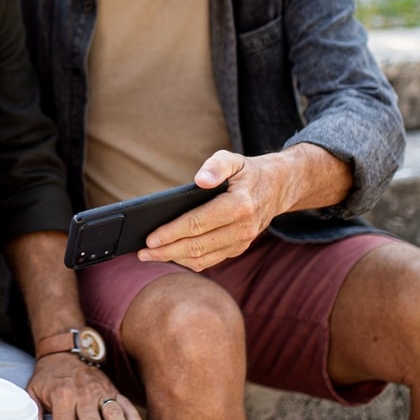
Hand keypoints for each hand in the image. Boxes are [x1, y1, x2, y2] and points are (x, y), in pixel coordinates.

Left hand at [26, 353, 142, 419]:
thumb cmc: (46, 378)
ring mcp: (101, 391)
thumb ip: (34, 419)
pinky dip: (134, 418)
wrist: (64, 351)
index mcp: (62, 396)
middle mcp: (83, 394)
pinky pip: (126, 404)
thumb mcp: (32, 393)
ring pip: (114, 415)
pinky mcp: (113, 388)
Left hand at [139, 150, 284, 271]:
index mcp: (239, 205)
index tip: (150, 239)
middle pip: (198, 246)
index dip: (172, 233)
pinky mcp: (239, 248)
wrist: (277, 188)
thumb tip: (200, 179)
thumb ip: (216, 165)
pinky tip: (172, 255)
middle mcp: (243, 227)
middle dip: (167, 251)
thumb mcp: (233, 159)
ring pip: (204, 258)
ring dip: (175, 259)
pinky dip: (189, 261)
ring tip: (151, 256)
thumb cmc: (247, 172)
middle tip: (142, 253)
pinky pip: (211, 260)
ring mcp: (242, 241)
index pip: (198, 224)